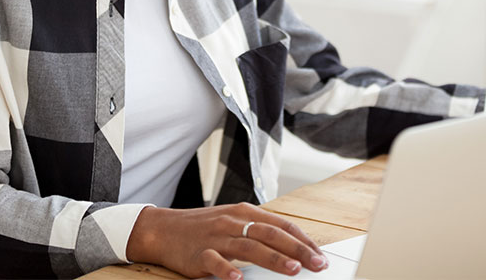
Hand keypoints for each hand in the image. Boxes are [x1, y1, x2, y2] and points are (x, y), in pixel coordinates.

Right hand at [126, 202, 328, 278]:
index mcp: (244, 213)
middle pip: (270, 234)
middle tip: (318, 264)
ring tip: (293, 269)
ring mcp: (216, 237)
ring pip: (249, 247)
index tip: (321, 255)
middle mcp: (233, 222)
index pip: (280, 225)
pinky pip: (215, 262)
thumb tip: (291, 248)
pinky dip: (227, 271)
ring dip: (273, 258)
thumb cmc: (204, 228)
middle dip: (298, 249)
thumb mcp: (232, 222)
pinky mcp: (199, 254)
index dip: (302, 239)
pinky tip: (239, 279)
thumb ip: (257, 232)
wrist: (165, 229)